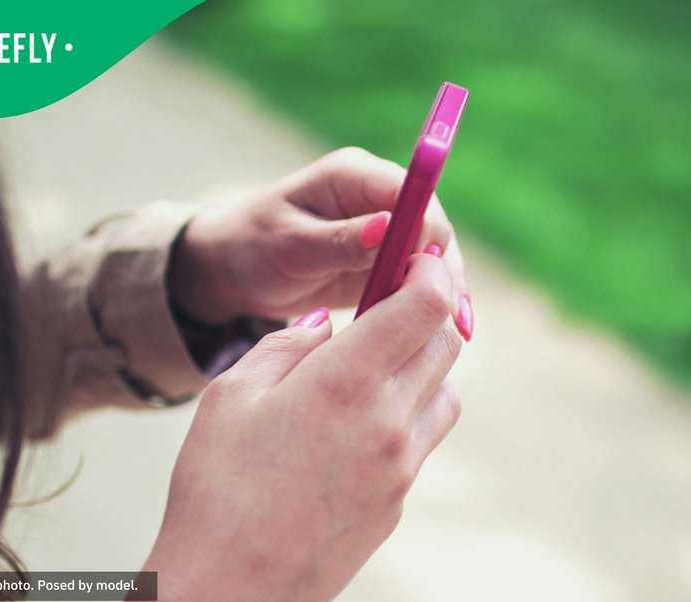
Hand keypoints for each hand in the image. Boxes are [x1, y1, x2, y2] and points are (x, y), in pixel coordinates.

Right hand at [116, 254, 464, 601]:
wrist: (227, 592)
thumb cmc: (215, 487)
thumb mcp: (231, 395)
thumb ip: (289, 345)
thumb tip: (328, 324)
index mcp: (346, 381)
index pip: (426, 304)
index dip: (432, 270)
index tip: (420, 257)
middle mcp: (389, 421)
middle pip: (447, 343)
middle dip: (427, 314)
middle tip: (391, 307)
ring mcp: (402, 467)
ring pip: (445, 393)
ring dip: (423, 368)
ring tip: (371, 373)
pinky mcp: (399, 502)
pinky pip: (422, 442)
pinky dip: (407, 418)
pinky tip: (357, 429)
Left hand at [168, 147, 472, 338]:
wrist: (234, 266)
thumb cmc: (252, 245)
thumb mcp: (290, 245)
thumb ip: (340, 239)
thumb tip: (388, 227)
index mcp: (355, 175)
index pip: (414, 195)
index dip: (428, 235)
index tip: (427, 278)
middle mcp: (379, 196)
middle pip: (434, 229)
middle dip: (443, 272)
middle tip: (451, 319)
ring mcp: (387, 229)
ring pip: (434, 259)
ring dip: (443, 294)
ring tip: (456, 335)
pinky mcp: (387, 260)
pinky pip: (419, 281)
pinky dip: (429, 306)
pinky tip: (441, 337)